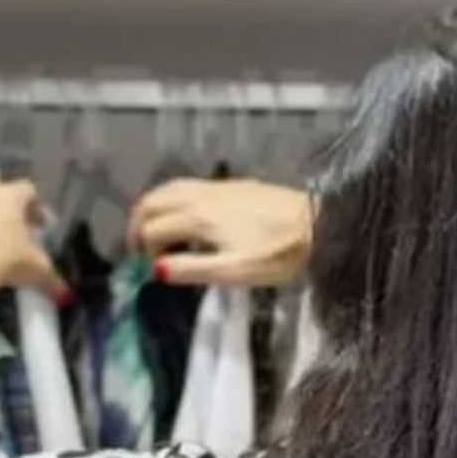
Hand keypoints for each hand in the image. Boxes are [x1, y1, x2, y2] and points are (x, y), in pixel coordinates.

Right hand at [130, 178, 312, 286]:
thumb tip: (156, 270)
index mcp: (197, 217)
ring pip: (168, 189)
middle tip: (139, 250)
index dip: (143, 252)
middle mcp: (201, 196)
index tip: (149, 271)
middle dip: (137, 226)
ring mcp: (217, 187)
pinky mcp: (233, 185)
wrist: (319, 227)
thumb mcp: (235, 272)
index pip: (151, 230)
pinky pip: (188, 186)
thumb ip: (192, 269)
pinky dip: (172, 199)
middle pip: (151, 202)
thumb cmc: (280, 254)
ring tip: (155, 232)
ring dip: (153, 209)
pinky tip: (185, 216)